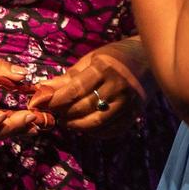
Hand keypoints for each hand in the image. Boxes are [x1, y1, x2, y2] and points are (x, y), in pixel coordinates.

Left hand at [28, 38, 148, 134]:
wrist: (148, 58)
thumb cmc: (114, 56)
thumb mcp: (90, 60)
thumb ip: (67, 77)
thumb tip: (42, 89)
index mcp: (104, 67)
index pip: (75, 89)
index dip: (55, 100)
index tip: (41, 103)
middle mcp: (118, 85)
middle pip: (84, 107)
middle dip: (64, 113)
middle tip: (53, 113)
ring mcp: (128, 101)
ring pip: (97, 122)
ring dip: (77, 126)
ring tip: (66, 121)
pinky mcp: (135, 114)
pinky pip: (111, 130)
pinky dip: (94, 133)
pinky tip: (84, 127)